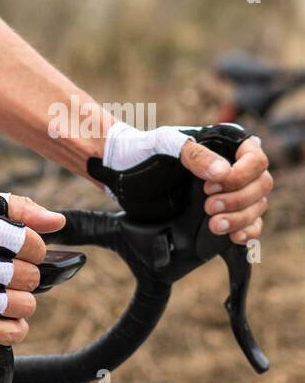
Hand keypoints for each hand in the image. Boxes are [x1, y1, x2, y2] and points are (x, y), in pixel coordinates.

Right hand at [0, 189, 65, 344]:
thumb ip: (19, 207)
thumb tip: (58, 222)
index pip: (37, 247)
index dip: (29, 251)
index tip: (13, 254)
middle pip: (32, 279)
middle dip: (21, 277)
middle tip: (0, 276)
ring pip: (25, 306)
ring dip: (17, 303)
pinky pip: (8, 333)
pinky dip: (12, 328)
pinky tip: (0, 319)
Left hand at [102, 122, 271, 241]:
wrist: (120, 172)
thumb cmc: (142, 151)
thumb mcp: (165, 144)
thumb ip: (194, 155)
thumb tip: (224, 172)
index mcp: (225, 147)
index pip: (256, 160)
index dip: (241, 175)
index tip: (211, 186)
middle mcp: (232, 170)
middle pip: (261, 186)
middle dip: (239, 200)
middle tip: (208, 207)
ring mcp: (227, 193)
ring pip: (256, 207)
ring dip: (241, 219)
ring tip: (214, 225)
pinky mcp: (220, 215)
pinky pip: (248, 225)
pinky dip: (247, 232)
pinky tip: (234, 237)